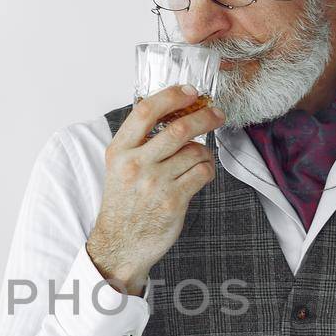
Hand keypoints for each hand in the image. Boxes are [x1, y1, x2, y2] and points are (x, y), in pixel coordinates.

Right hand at [86, 86, 225, 296]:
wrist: (120, 243)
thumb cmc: (123, 203)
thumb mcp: (119, 166)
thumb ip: (139, 141)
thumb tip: (174, 112)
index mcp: (119, 151)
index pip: (146, 111)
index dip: (172, 96)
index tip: (190, 92)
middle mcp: (135, 164)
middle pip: (179, 128)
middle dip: (204, 117)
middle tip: (216, 114)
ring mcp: (155, 183)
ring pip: (196, 152)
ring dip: (205, 152)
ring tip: (199, 159)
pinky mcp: (173, 201)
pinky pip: (203, 173)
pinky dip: (207, 170)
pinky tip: (200, 174)